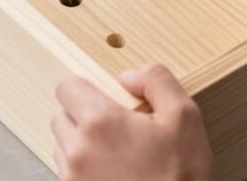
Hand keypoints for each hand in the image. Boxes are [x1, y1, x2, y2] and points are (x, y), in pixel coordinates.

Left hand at [52, 63, 213, 180]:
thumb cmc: (181, 177)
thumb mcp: (184, 118)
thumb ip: (157, 81)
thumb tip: (129, 75)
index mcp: (99, 122)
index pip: (66, 87)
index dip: (85, 88)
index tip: (104, 99)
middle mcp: (77, 150)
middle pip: (61, 115)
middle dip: (83, 116)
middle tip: (116, 129)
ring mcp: (72, 178)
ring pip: (62, 146)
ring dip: (81, 144)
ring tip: (116, 154)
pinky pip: (67, 172)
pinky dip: (83, 169)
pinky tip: (112, 172)